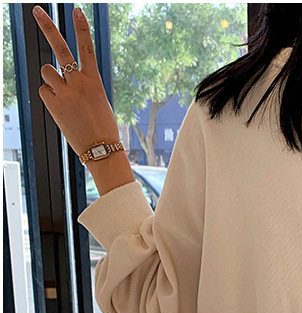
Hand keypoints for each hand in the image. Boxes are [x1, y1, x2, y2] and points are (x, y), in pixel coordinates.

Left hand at [32, 5, 118, 155]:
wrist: (100, 149)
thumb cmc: (103, 127)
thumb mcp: (99, 101)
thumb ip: (83, 85)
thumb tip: (63, 77)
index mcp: (94, 81)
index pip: (87, 48)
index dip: (81, 28)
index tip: (76, 10)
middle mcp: (78, 83)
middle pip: (60, 49)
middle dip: (48, 27)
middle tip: (37, 11)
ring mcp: (64, 92)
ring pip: (46, 72)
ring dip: (51, 79)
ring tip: (62, 95)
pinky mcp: (53, 104)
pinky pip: (44, 91)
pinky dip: (49, 97)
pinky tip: (61, 109)